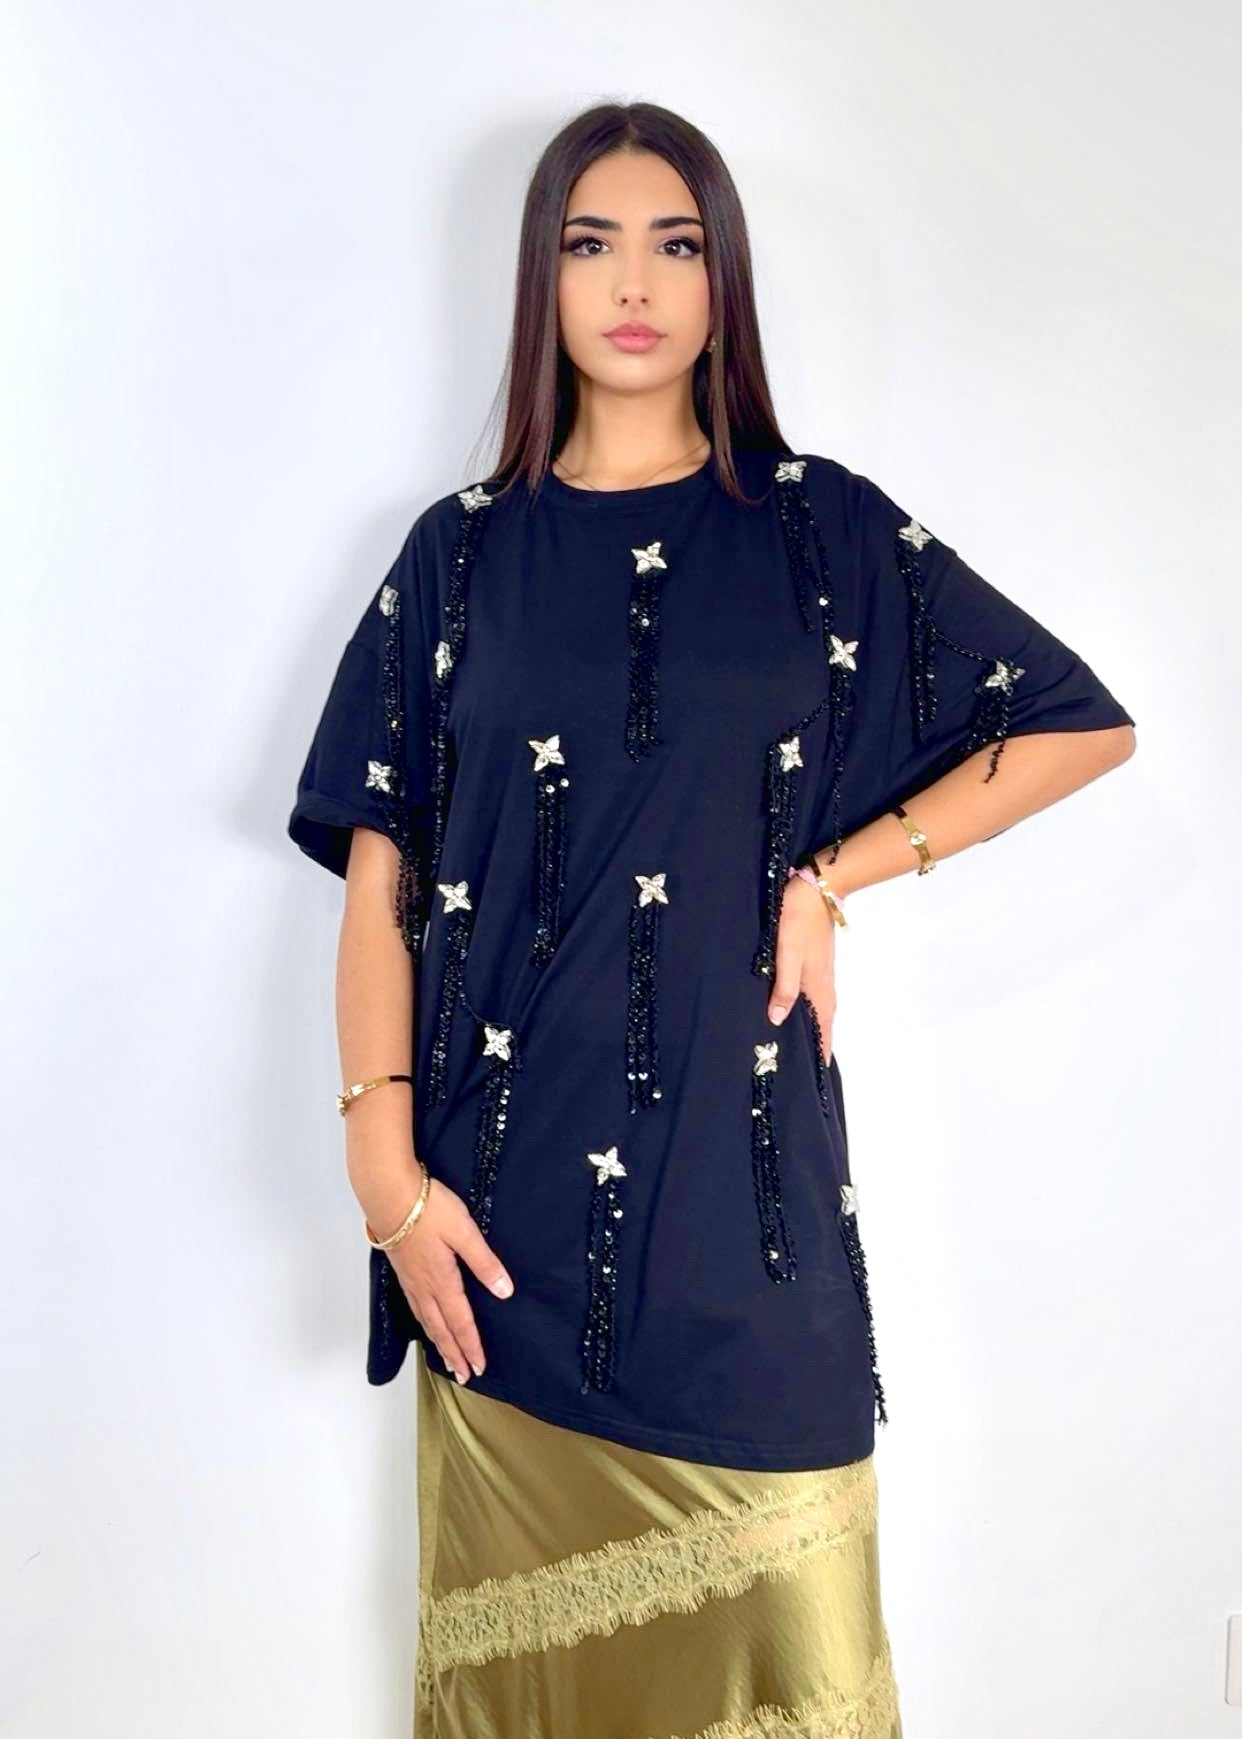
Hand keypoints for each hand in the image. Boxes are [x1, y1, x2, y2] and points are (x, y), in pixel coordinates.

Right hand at [387, 1174, 513, 1383]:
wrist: (389, 1196)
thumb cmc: (429, 1210)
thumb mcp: (465, 1233)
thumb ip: (484, 1263)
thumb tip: (504, 1291)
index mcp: (443, 1282)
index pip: (461, 1322)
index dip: (471, 1346)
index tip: (479, 1367)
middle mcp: (424, 1288)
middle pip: (441, 1330)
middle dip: (454, 1354)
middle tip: (465, 1375)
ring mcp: (410, 1281)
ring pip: (427, 1321)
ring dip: (439, 1343)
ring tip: (447, 1360)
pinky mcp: (402, 1270)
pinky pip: (415, 1308)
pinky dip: (424, 1324)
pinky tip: (426, 1322)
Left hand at [767, 873, 836, 1063]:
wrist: (817, 888)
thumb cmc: (798, 920)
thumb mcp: (786, 953)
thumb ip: (784, 986)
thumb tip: (777, 1021)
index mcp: (818, 988)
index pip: (823, 1030)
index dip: (820, 1053)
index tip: (815, 1078)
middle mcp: (824, 986)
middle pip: (823, 1024)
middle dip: (816, 1046)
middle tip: (802, 1070)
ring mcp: (822, 974)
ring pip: (819, 1011)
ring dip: (813, 1030)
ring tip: (799, 1048)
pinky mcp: (817, 964)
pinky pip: (815, 997)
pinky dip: (809, 1012)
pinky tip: (796, 1013)